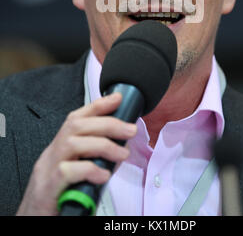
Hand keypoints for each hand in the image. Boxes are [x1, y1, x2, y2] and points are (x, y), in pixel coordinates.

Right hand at [16, 93, 136, 215]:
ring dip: (103, 144)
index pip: (75, 119)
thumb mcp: (76, 175)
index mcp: (59, 150)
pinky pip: (66, 171)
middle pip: (76, 126)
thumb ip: (93, 160)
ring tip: (122, 154)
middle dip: (107, 123)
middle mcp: (51, 155)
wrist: (32, 223)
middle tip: (130, 129)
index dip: (97, 105)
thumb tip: (121, 148)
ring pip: (72, 143)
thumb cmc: (58, 201)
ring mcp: (46, 171)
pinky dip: (89, 169)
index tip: (117, 98)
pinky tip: (103, 175)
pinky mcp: (47, 190)